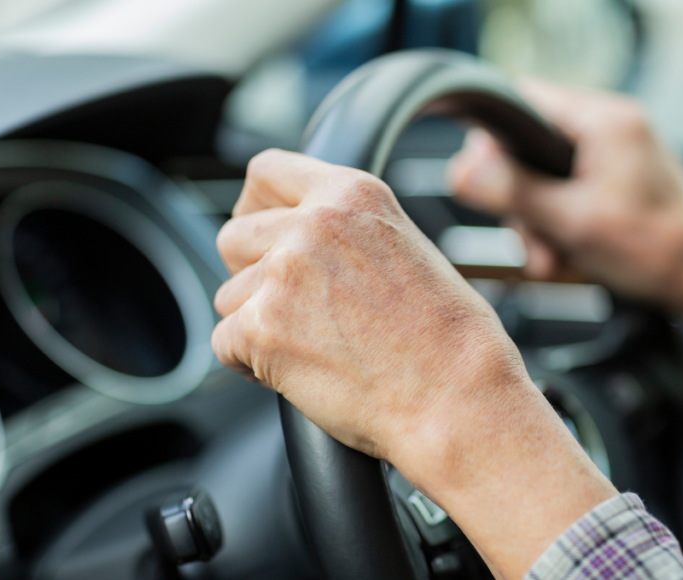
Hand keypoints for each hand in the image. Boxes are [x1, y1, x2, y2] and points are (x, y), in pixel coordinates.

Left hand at [213, 149, 615, 579]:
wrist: (457, 397)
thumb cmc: (449, 340)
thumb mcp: (408, 248)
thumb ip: (350, 231)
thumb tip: (302, 239)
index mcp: (353, 195)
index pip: (266, 171)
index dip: (257, 207)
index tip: (260, 231)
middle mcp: (314, 224)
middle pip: (235, 237)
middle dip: (250, 272)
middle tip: (291, 307)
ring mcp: (283, 274)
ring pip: (229, 296)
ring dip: (257, 323)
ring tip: (317, 347)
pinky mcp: (262, 328)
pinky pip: (225, 342)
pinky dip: (252, 364)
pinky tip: (303, 371)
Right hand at [448, 80, 682, 308]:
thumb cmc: (662, 250)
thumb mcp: (573, 222)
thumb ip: (513, 192)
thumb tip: (462, 170)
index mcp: (605, 120)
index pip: (523, 100)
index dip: (494, 141)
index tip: (485, 180)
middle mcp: (613, 126)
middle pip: (531, 146)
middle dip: (523, 200)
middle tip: (531, 238)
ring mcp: (619, 153)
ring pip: (549, 175)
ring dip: (542, 221)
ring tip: (554, 258)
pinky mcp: (622, 179)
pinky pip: (572, 192)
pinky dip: (563, 224)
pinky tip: (569, 255)